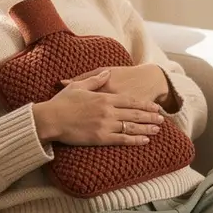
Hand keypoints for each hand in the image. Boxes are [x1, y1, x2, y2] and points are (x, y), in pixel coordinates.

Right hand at [33, 70, 163, 145]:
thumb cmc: (62, 102)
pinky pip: (122, 139)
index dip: (145, 104)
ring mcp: (105, 125)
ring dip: (146, 128)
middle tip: (162, 119)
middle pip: (135, 114)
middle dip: (150, 117)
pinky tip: (144, 141)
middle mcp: (108, 111)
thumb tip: (107, 72)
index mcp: (104, 98)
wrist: (51, 119)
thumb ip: (96, 79)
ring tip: (157, 130)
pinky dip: (135, 140)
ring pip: (131, 127)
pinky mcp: (100, 138)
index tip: (155, 107)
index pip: (130, 101)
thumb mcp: (79, 86)